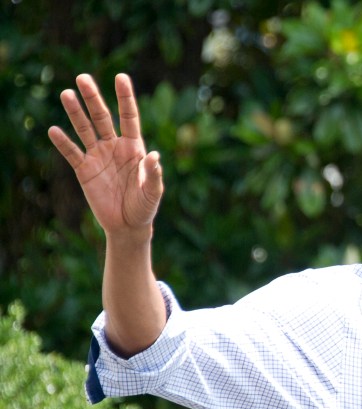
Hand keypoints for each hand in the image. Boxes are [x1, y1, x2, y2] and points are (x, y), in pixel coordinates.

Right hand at [48, 73, 162, 241]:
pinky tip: (54, 130)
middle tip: (83, 78)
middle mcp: (114, 147)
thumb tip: (154, 156)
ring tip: (66, 94)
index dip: (125, 98)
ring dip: (75, 113)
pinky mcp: (84, 170)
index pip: (129, 117)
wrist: (127, 225)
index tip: (121, 77)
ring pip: (84, 130)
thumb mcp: (153, 192)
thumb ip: (153, 174)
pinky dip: (63, 143)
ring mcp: (98, 156)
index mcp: (134, 148)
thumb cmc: (144, 207)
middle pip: (102, 117)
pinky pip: (72, 153)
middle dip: (93, 98)